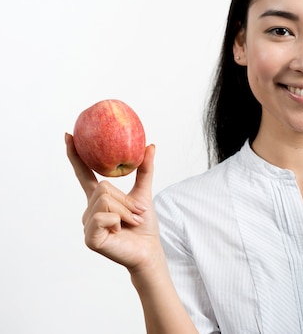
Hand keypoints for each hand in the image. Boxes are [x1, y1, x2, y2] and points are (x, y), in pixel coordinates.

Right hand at [65, 133, 161, 272]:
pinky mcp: (90, 238)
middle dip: (125, 200)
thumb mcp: (144, 194)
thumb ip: (145, 170)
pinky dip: (119, 221)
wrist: (148, 250)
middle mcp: (89, 211)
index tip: (69, 136)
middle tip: (137, 213)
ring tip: (132, 222)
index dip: (76, 156)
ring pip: (105, 201)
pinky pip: (103, 217)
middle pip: (103, 187)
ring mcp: (87, 225)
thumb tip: (150, 145)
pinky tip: (120, 231)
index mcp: (99, 200)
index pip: (84, 174)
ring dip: (126, 211)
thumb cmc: (144, 226)